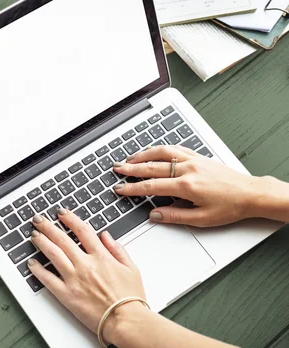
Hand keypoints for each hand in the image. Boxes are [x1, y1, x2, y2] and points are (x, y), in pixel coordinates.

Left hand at [28, 210, 146, 343]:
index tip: (62, 213)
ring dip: (41, 242)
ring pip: (53, 254)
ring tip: (33, 234)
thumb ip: (118, 249)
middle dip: (48, 226)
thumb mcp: (131, 268)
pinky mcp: (67, 295)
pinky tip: (31, 263)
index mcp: (101, 257)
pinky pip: (48, 279)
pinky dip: (38, 270)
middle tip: (38, 219)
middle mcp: (85, 265)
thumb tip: (106, 236)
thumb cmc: (130, 299)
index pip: (82, 231)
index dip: (70, 219)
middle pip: (62, 239)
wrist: (127, 321)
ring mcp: (74, 279)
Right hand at [112, 145, 262, 226]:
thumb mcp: (202, 219)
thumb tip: (155, 215)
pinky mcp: (198, 156)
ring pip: (161, 153)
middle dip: (131, 168)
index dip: (132, 188)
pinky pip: (175, 148)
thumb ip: (175, 216)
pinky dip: (160, 149)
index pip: (151, 187)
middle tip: (117, 169)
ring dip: (143, 155)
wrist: (251, 193)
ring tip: (130, 159)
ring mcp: (192, 160)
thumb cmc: (230, 206)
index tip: (120, 189)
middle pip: (152, 166)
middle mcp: (187, 170)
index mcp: (186, 186)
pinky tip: (153, 151)